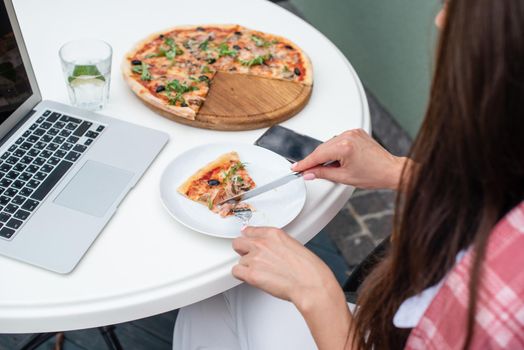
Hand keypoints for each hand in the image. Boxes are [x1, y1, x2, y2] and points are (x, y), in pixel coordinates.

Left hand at [232, 227, 352, 348]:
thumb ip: (276, 243)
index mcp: (273, 234)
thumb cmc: (308, 269)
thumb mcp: (293, 245)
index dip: (249, 238)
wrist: (311, 284)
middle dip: (243, 250)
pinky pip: (236, 272)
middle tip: (251, 258)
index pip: (250, 230)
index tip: (248, 240)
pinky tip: (252, 278)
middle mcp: (262, 243)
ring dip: (247, 266)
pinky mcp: (251, 274)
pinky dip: (242, 276)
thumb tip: (269, 247)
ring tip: (262, 273)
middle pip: (238, 243)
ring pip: (240, 260)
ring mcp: (255, 258)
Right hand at [292, 129, 406, 189]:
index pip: (318, 155)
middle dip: (314, 160)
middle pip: (322, 148)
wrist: (391, 170)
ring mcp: (353, 132)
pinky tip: (336, 158)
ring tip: (327, 167)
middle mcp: (348, 136)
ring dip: (325, 154)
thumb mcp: (343, 177)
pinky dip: (334, 148)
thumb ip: (322, 173)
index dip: (305, 163)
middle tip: (306, 171)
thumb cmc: (373, 174)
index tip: (296, 168)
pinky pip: (338, 139)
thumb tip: (309, 173)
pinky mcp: (356, 132)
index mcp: (344, 147)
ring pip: (329, 143)